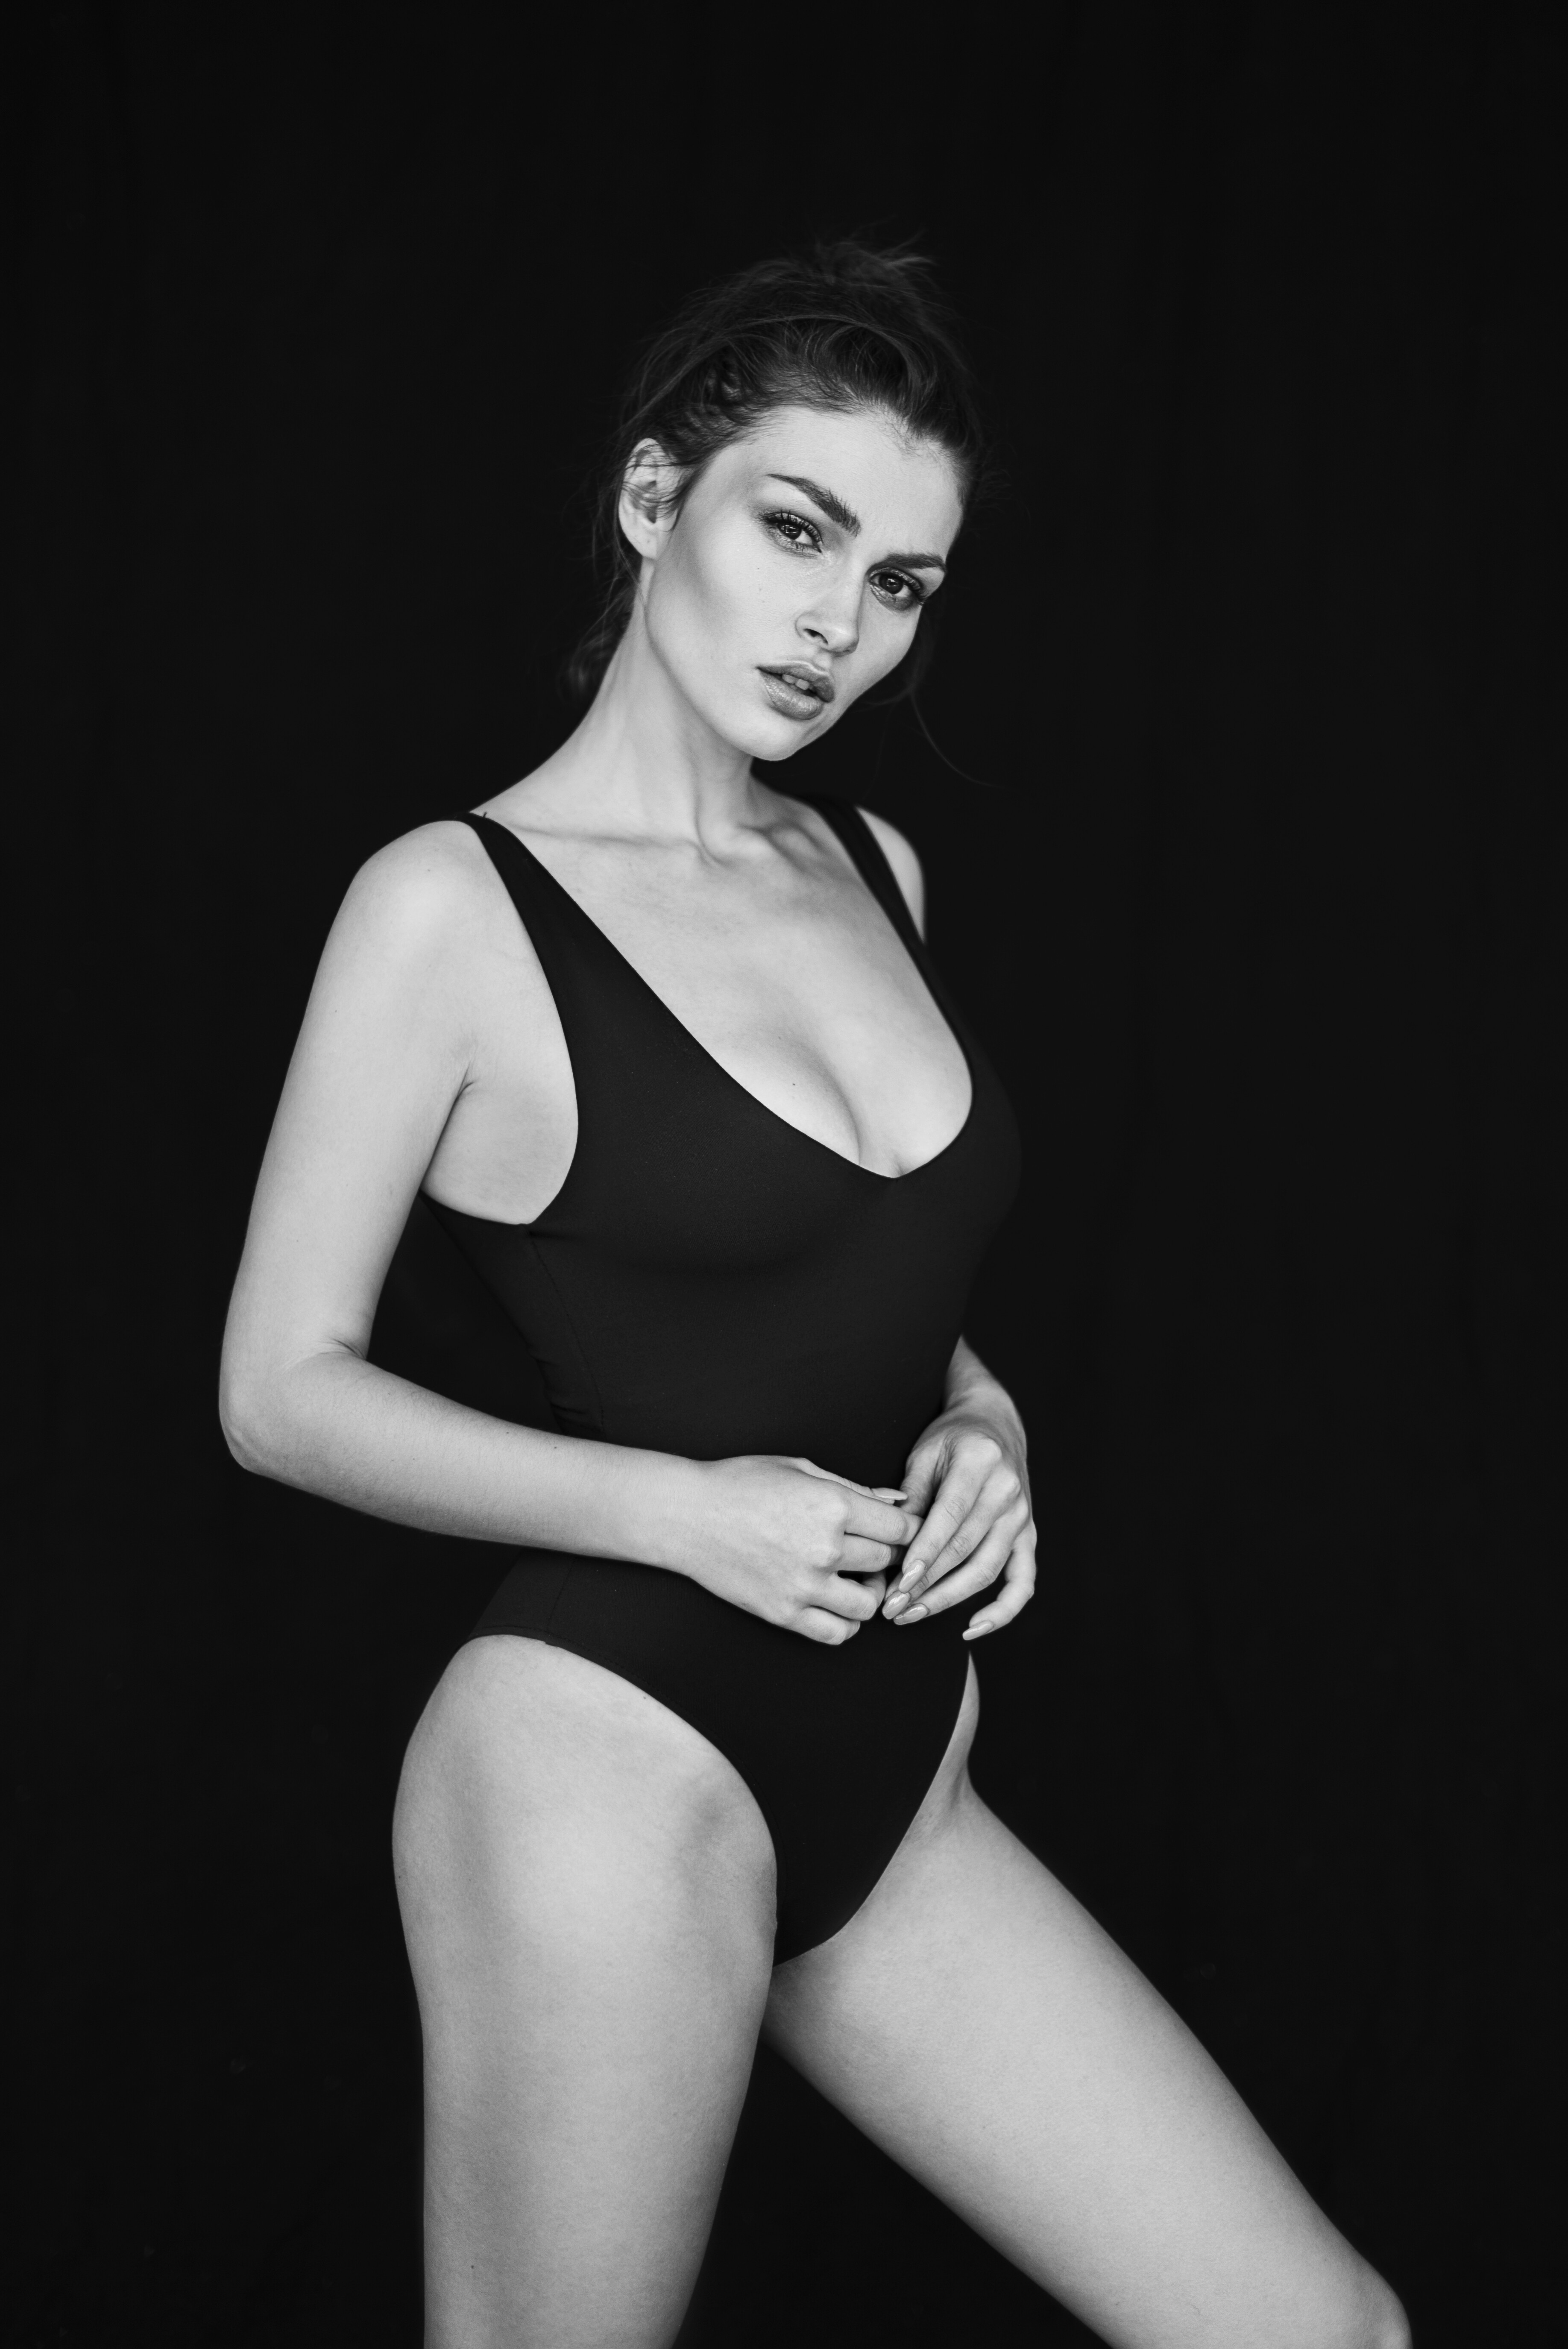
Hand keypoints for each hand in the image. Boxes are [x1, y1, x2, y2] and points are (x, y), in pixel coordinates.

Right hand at [684, 1455, 921, 1644]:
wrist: (686, 1515)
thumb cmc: (742, 1483)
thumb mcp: (800, 1468)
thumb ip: (853, 1488)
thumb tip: (898, 1503)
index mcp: (831, 1505)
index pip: (900, 1527)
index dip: (910, 1528)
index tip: (905, 1530)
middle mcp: (824, 1547)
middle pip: (887, 1561)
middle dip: (889, 1555)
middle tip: (876, 1549)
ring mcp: (804, 1585)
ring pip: (869, 1603)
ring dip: (871, 1591)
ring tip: (856, 1577)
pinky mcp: (784, 1613)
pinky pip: (837, 1633)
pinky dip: (847, 1623)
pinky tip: (838, 1603)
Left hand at [881, 1398, 1035, 1639]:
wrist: (994, 1422)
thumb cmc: (951, 1438)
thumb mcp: (924, 1453)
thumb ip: (911, 1496)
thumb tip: (888, 1544)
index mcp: (980, 1463)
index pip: (949, 1518)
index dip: (923, 1554)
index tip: (897, 1583)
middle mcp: (1007, 1492)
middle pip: (966, 1550)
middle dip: (927, 1585)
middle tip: (892, 1608)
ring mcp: (1022, 1517)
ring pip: (987, 1570)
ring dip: (948, 1599)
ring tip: (912, 1615)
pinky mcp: (1028, 1535)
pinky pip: (1023, 1582)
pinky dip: (1002, 1611)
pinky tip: (972, 1628)